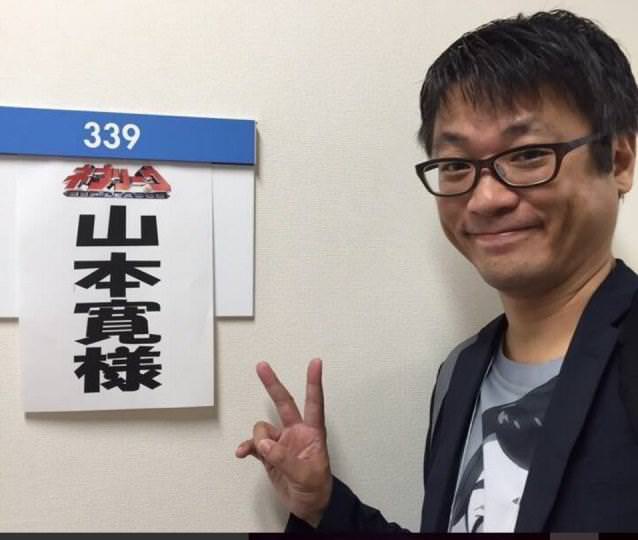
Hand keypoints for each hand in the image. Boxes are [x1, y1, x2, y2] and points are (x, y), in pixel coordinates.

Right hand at [236, 358, 332, 525]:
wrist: (309, 506)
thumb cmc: (316, 488)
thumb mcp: (306, 475)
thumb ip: (284, 458)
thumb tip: (264, 444)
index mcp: (312, 433)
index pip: (314, 403)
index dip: (314, 382)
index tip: (316, 362)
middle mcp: (296, 432)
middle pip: (283, 403)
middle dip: (272, 384)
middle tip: (262, 366)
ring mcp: (281, 442)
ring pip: (263, 429)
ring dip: (259, 439)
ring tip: (265, 455)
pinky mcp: (269, 454)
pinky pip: (254, 445)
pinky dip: (247, 447)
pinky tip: (242, 452)